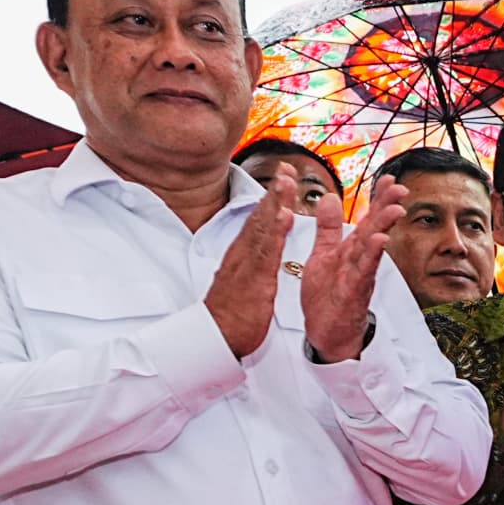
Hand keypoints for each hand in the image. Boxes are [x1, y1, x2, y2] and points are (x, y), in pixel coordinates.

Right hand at [205, 180, 294, 356]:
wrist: (216, 337)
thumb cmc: (229, 314)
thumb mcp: (241, 282)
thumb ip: (248, 264)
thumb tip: (251, 252)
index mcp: (242, 255)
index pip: (258, 220)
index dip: (271, 198)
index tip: (283, 177)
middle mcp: (243, 254)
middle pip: (260, 216)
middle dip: (275, 191)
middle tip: (287, 166)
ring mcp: (247, 264)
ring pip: (262, 227)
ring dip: (275, 202)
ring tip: (286, 180)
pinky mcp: (254, 279)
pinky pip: (266, 252)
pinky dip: (275, 232)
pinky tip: (284, 215)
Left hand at [296, 187, 399, 363]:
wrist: (327, 333)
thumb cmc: (328, 297)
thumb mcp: (324, 255)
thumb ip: (328, 228)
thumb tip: (328, 197)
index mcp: (352, 249)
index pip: (367, 218)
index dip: (377, 198)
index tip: (389, 178)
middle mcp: (360, 260)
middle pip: (376, 228)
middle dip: (387, 207)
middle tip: (400, 187)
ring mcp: (359, 275)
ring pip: (374, 247)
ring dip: (384, 227)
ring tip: (395, 208)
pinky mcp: (354, 291)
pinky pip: (364, 271)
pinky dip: (372, 255)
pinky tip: (380, 240)